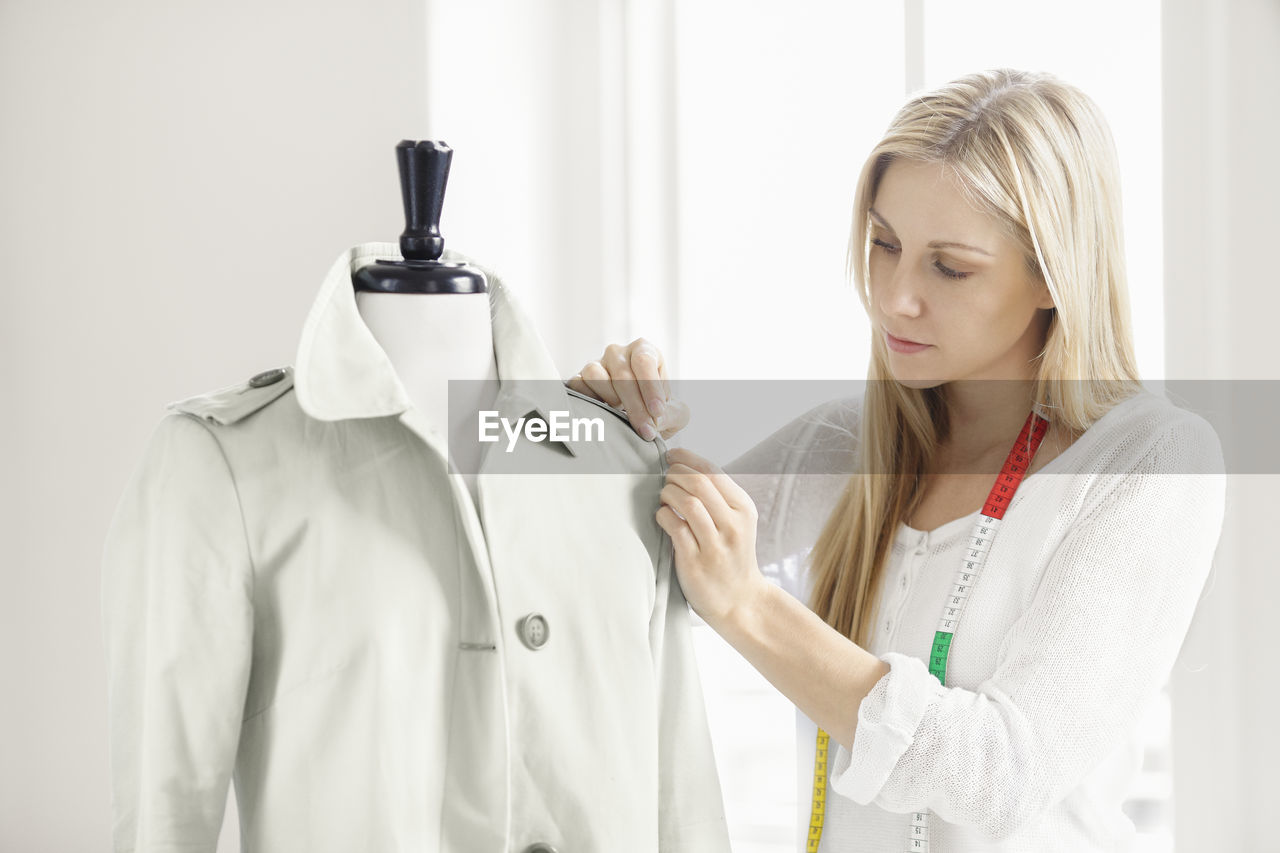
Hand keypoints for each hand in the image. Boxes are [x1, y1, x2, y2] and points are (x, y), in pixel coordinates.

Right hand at [566, 338, 689, 440]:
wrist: (637, 420)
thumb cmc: (657, 410)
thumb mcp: (675, 412)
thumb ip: (672, 415)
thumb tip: (655, 421)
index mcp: (644, 351)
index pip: (644, 361)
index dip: (650, 387)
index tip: (657, 412)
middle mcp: (618, 353)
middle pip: (622, 374)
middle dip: (636, 406)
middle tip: (646, 431)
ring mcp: (596, 364)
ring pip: (595, 374)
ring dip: (609, 399)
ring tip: (621, 416)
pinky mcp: (579, 379)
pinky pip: (577, 385)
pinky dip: (587, 400)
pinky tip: (602, 415)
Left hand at [656, 447, 768, 629]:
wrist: (739, 600)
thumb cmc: (732, 554)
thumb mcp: (737, 522)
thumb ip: (718, 497)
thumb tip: (684, 466)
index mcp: (744, 509)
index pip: (714, 472)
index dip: (688, 459)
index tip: (672, 456)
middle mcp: (733, 525)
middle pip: (699, 483)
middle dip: (675, 474)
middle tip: (666, 478)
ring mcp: (715, 545)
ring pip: (687, 503)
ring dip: (668, 493)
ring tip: (664, 497)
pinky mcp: (696, 562)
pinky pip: (675, 528)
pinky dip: (663, 515)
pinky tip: (662, 516)